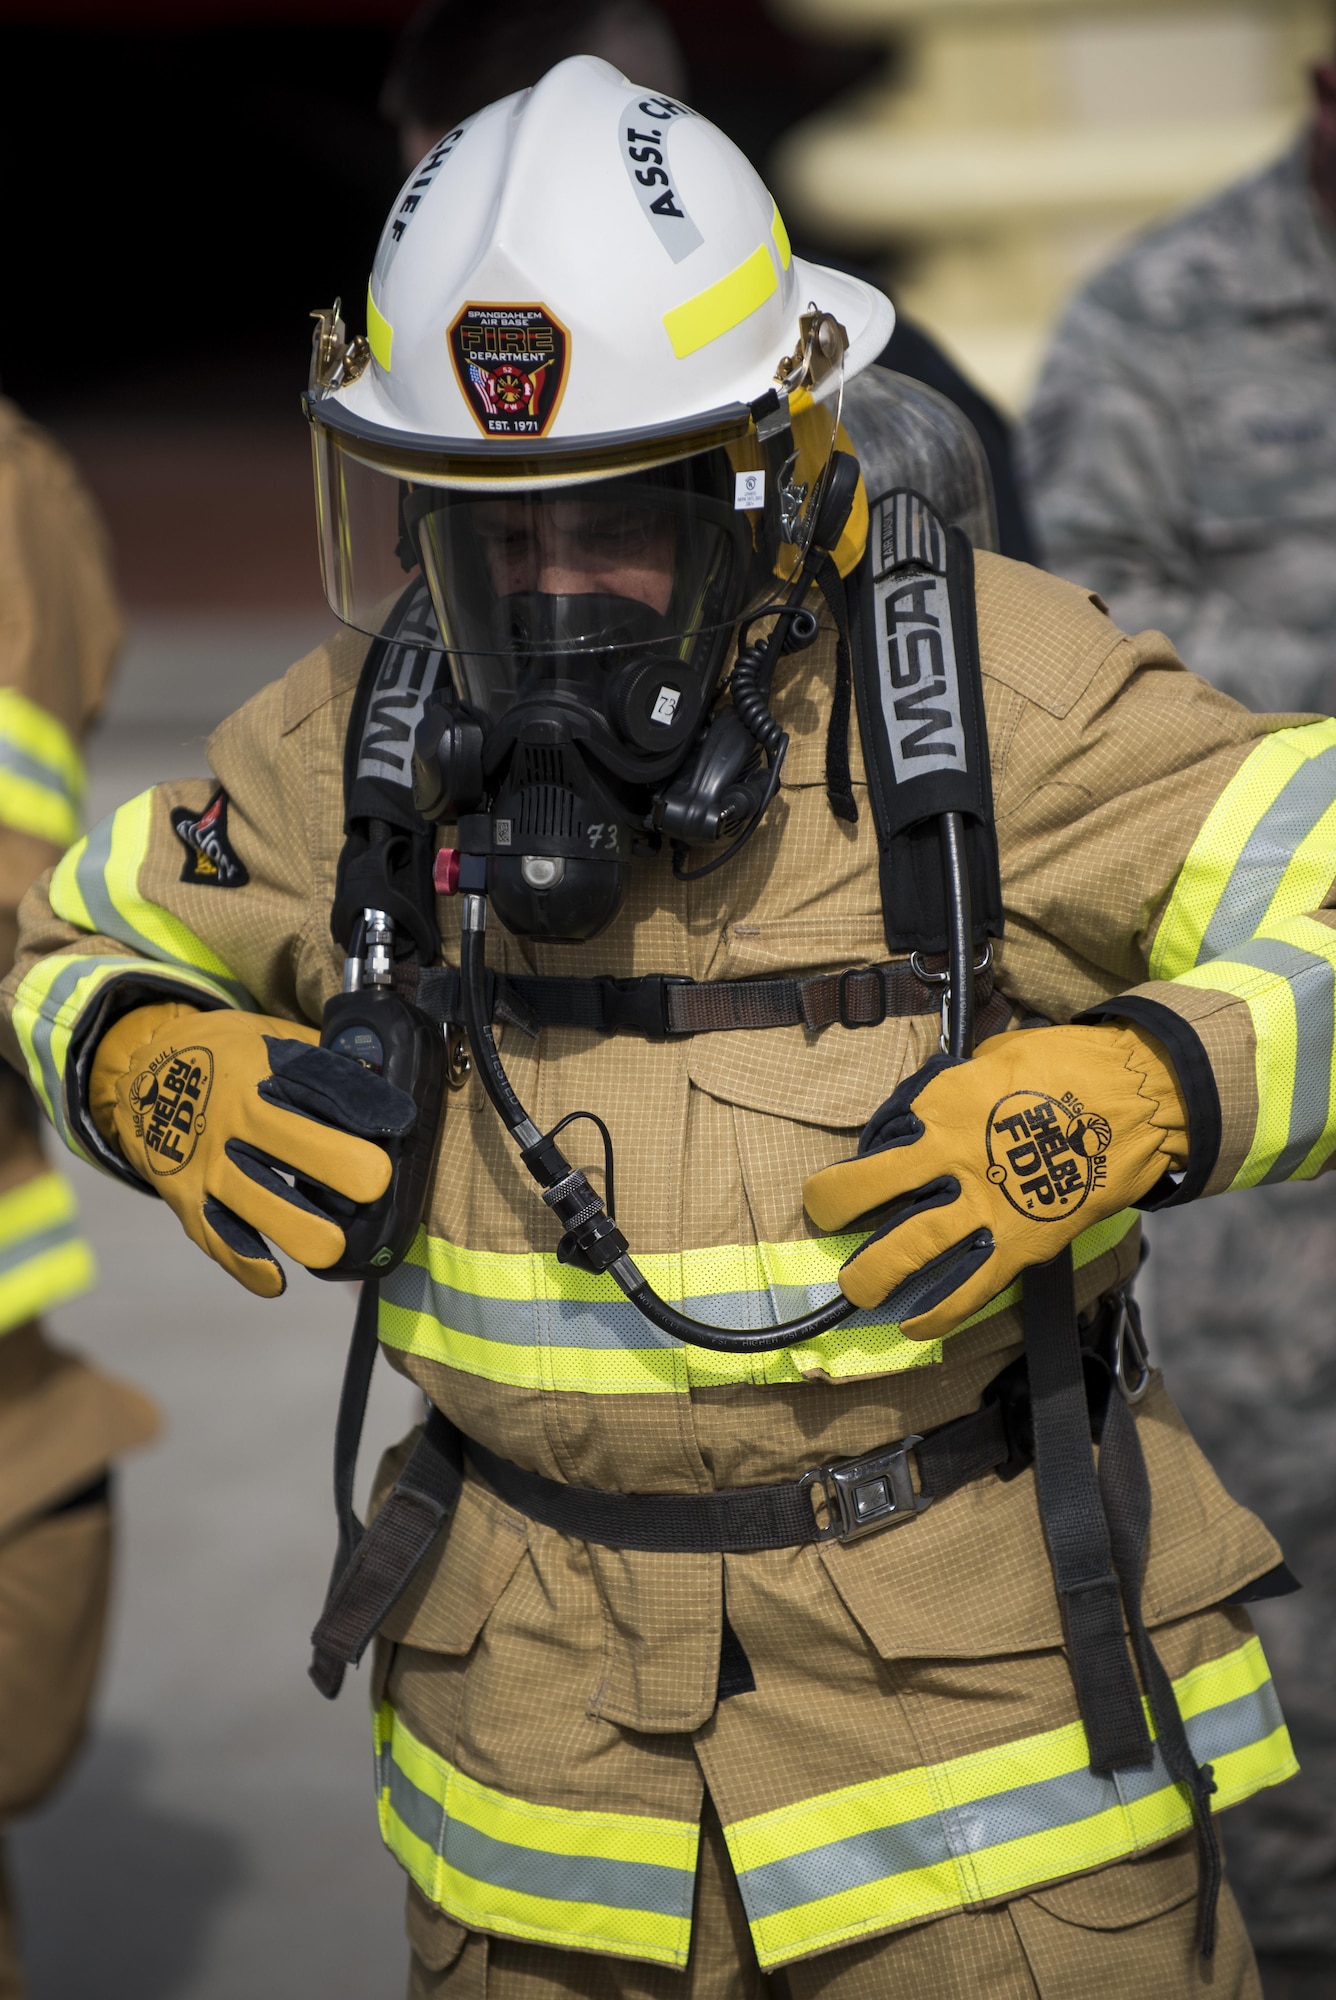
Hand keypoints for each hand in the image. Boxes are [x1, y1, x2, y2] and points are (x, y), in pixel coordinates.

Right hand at [91, 1003, 415, 1297]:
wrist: (136, 1074)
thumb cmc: (228, 1059)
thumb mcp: (270, 1038)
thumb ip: (324, 1060)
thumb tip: (393, 1076)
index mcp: (263, 1068)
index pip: (319, 1082)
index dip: (362, 1102)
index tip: (400, 1122)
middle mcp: (235, 1115)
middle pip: (292, 1143)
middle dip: (339, 1165)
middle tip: (376, 1183)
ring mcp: (209, 1161)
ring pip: (256, 1200)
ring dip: (298, 1226)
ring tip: (336, 1247)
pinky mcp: (188, 1200)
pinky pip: (218, 1237)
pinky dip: (246, 1263)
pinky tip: (277, 1280)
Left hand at [803, 1025, 1186, 1341]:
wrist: (1140, 1096)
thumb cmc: (1069, 1066)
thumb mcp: (994, 1058)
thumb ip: (952, 1088)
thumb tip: (926, 1108)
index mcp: (942, 1103)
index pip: (878, 1135)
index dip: (867, 1149)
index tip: (868, 1160)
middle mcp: (950, 1155)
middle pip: (866, 1193)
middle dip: (833, 1210)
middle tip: (826, 1221)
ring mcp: (984, 1204)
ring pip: (907, 1250)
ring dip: (872, 1274)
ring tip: (858, 1288)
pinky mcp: (1020, 1243)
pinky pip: (968, 1290)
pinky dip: (937, 1315)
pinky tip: (914, 1325)